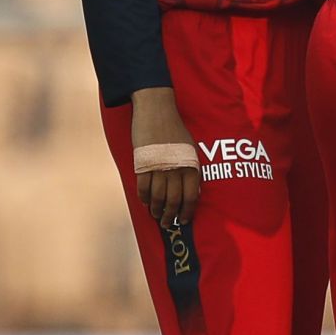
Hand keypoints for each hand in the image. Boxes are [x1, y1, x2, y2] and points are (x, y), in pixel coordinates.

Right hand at [130, 87, 200, 226]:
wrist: (156, 111)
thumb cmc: (175, 129)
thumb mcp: (190, 147)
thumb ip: (191, 168)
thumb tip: (193, 192)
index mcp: (190, 164)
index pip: (191, 196)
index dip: (187, 211)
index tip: (183, 220)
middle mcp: (176, 168)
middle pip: (174, 200)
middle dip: (170, 215)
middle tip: (167, 223)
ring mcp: (158, 167)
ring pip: (158, 197)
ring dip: (157, 210)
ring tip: (156, 216)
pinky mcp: (142, 164)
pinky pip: (143, 188)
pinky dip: (144, 198)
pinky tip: (146, 203)